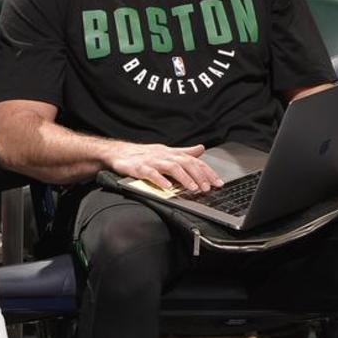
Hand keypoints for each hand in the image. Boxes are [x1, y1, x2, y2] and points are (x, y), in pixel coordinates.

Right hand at [106, 142, 223, 192]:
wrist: (119, 152)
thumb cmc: (143, 154)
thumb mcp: (166, 152)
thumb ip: (184, 152)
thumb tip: (201, 149)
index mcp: (171, 153)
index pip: (193, 161)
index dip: (207, 171)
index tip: (217, 182)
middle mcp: (164, 156)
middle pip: (185, 163)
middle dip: (198, 175)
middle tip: (207, 187)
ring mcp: (152, 162)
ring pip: (171, 167)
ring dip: (184, 178)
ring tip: (192, 188)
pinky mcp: (139, 168)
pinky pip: (151, 174)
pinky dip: (160, 180)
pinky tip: (167, 186)